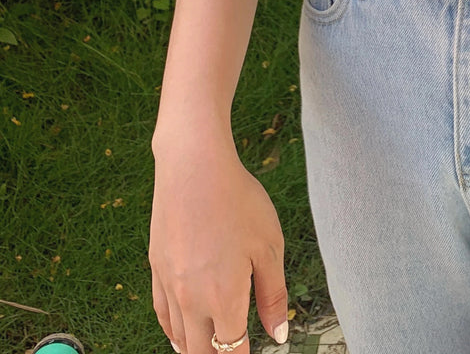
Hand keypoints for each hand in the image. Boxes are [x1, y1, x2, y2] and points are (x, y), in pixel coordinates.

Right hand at [150, 140, 288, 353]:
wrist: (194, 168)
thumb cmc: (238, 202)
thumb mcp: (269, 246)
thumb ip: (273, 295)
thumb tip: (279, 334)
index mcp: (224, 299)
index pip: (232, 349)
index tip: (252, 353)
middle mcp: (191, 300)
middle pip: (201, 352)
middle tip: (233, 353)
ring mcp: (169, 285)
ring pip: (179, 337)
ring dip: (194, 349)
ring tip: (209, 350)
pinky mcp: (156, 268)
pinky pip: (162, 314)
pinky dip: (172, 331)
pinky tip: (179, 333)